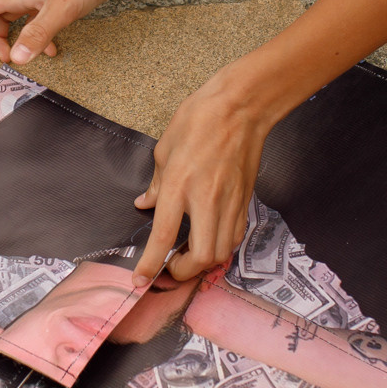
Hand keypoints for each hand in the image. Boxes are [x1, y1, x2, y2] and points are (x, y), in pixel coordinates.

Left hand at [133, 71, 271, 280]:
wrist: (241, 107)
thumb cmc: (200, 120)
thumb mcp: (164, 149)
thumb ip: (156, 184)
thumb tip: (145, 204)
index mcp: (179, 185)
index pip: (164, 235)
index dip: (150, 263)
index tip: (141, 279)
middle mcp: (206, 199)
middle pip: (201, 256)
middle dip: (184, 272)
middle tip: (171, 268)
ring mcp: (230, 201)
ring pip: (222, 251)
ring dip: (204, 263)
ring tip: (189, 256)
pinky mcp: (245, 200)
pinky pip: (235, 236)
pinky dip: (222, 247)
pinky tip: (210, 240)